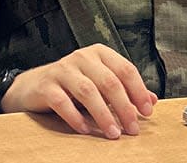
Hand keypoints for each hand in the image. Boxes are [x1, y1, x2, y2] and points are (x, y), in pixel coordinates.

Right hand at [1, 43, 156, 137]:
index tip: (147, 111)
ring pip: (88, 91)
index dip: (138, 91)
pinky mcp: (47, 85)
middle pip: (109, 81)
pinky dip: (75, 117)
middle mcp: (83, 57)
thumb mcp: (100, 82)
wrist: (33, 85)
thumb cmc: (72, 84)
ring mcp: (64, 69)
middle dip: (124, 107)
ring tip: (113, 133)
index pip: (125, 69)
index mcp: (100, 53)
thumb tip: (152, 99)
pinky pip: (63, 102)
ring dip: (103, 115)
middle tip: (132, 128)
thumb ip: (125, 89)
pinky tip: (85, 130)